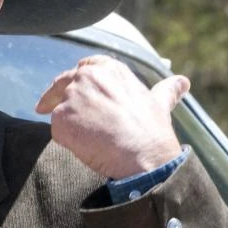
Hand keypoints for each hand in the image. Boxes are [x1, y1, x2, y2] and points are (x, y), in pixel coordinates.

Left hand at [35, 55, 188, 178]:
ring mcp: (72, 97)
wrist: (143, 159)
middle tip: (45, 108)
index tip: (71, 87)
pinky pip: (57, 130)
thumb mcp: (160, 103)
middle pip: (63, 84)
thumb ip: (166, 90)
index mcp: (108, 68)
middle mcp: (87, 77)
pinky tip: (86, 147)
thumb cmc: (152, 132)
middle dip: (56, 96)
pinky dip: (66, 140)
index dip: (77, 79)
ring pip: (59, 109)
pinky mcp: (60, 119)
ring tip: (90, 139)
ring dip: (68, 122)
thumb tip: (182, 83)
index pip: (85, 67)